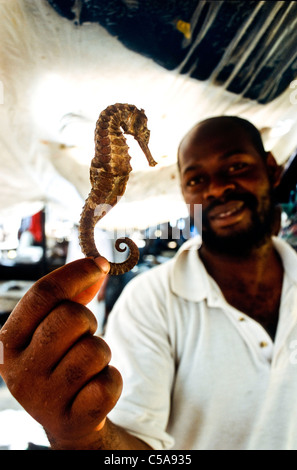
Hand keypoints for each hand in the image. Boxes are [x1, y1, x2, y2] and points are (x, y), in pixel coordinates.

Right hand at [0, 257, 122, 446]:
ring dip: (101, 354)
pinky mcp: (71, 419)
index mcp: (11, 341)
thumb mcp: (53, 329)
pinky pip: (109, 383)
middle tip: (83, 337)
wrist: (67, 419)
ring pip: (95, 350)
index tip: (101, 264)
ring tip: (87, 368)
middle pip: (71, 317)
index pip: (42, 295)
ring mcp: (44, 399)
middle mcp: (19, 370)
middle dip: (88, 321)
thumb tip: (98, 267)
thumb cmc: (61, 362)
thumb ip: (71, 296)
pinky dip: (111, 381)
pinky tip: (94, 390)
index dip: (75, 273)